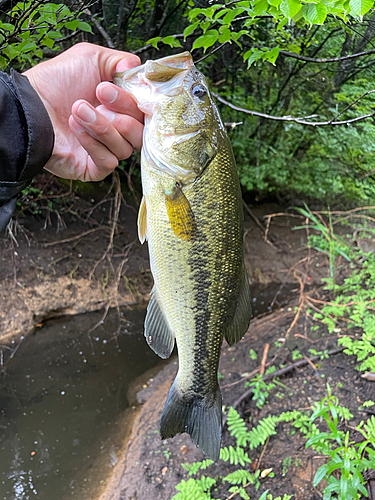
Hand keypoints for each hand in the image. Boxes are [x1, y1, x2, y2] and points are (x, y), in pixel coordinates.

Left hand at [24, 42, 143, 180]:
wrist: (30, 106)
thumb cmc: (55, 83)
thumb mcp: (90, 58)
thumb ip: (120, 61)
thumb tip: (138, 71)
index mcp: (122, 108)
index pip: (146, 113)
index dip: (136, 102)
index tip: (113, 87)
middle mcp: (118, 131)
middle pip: (141, 132)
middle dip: (122, 111)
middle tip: (98, 94)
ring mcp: (108, 151)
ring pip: (126, 147)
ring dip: (102, 126)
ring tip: (77, 109)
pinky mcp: (95, 168)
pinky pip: (109, 161)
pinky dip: (92, 143)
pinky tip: (75, 127)